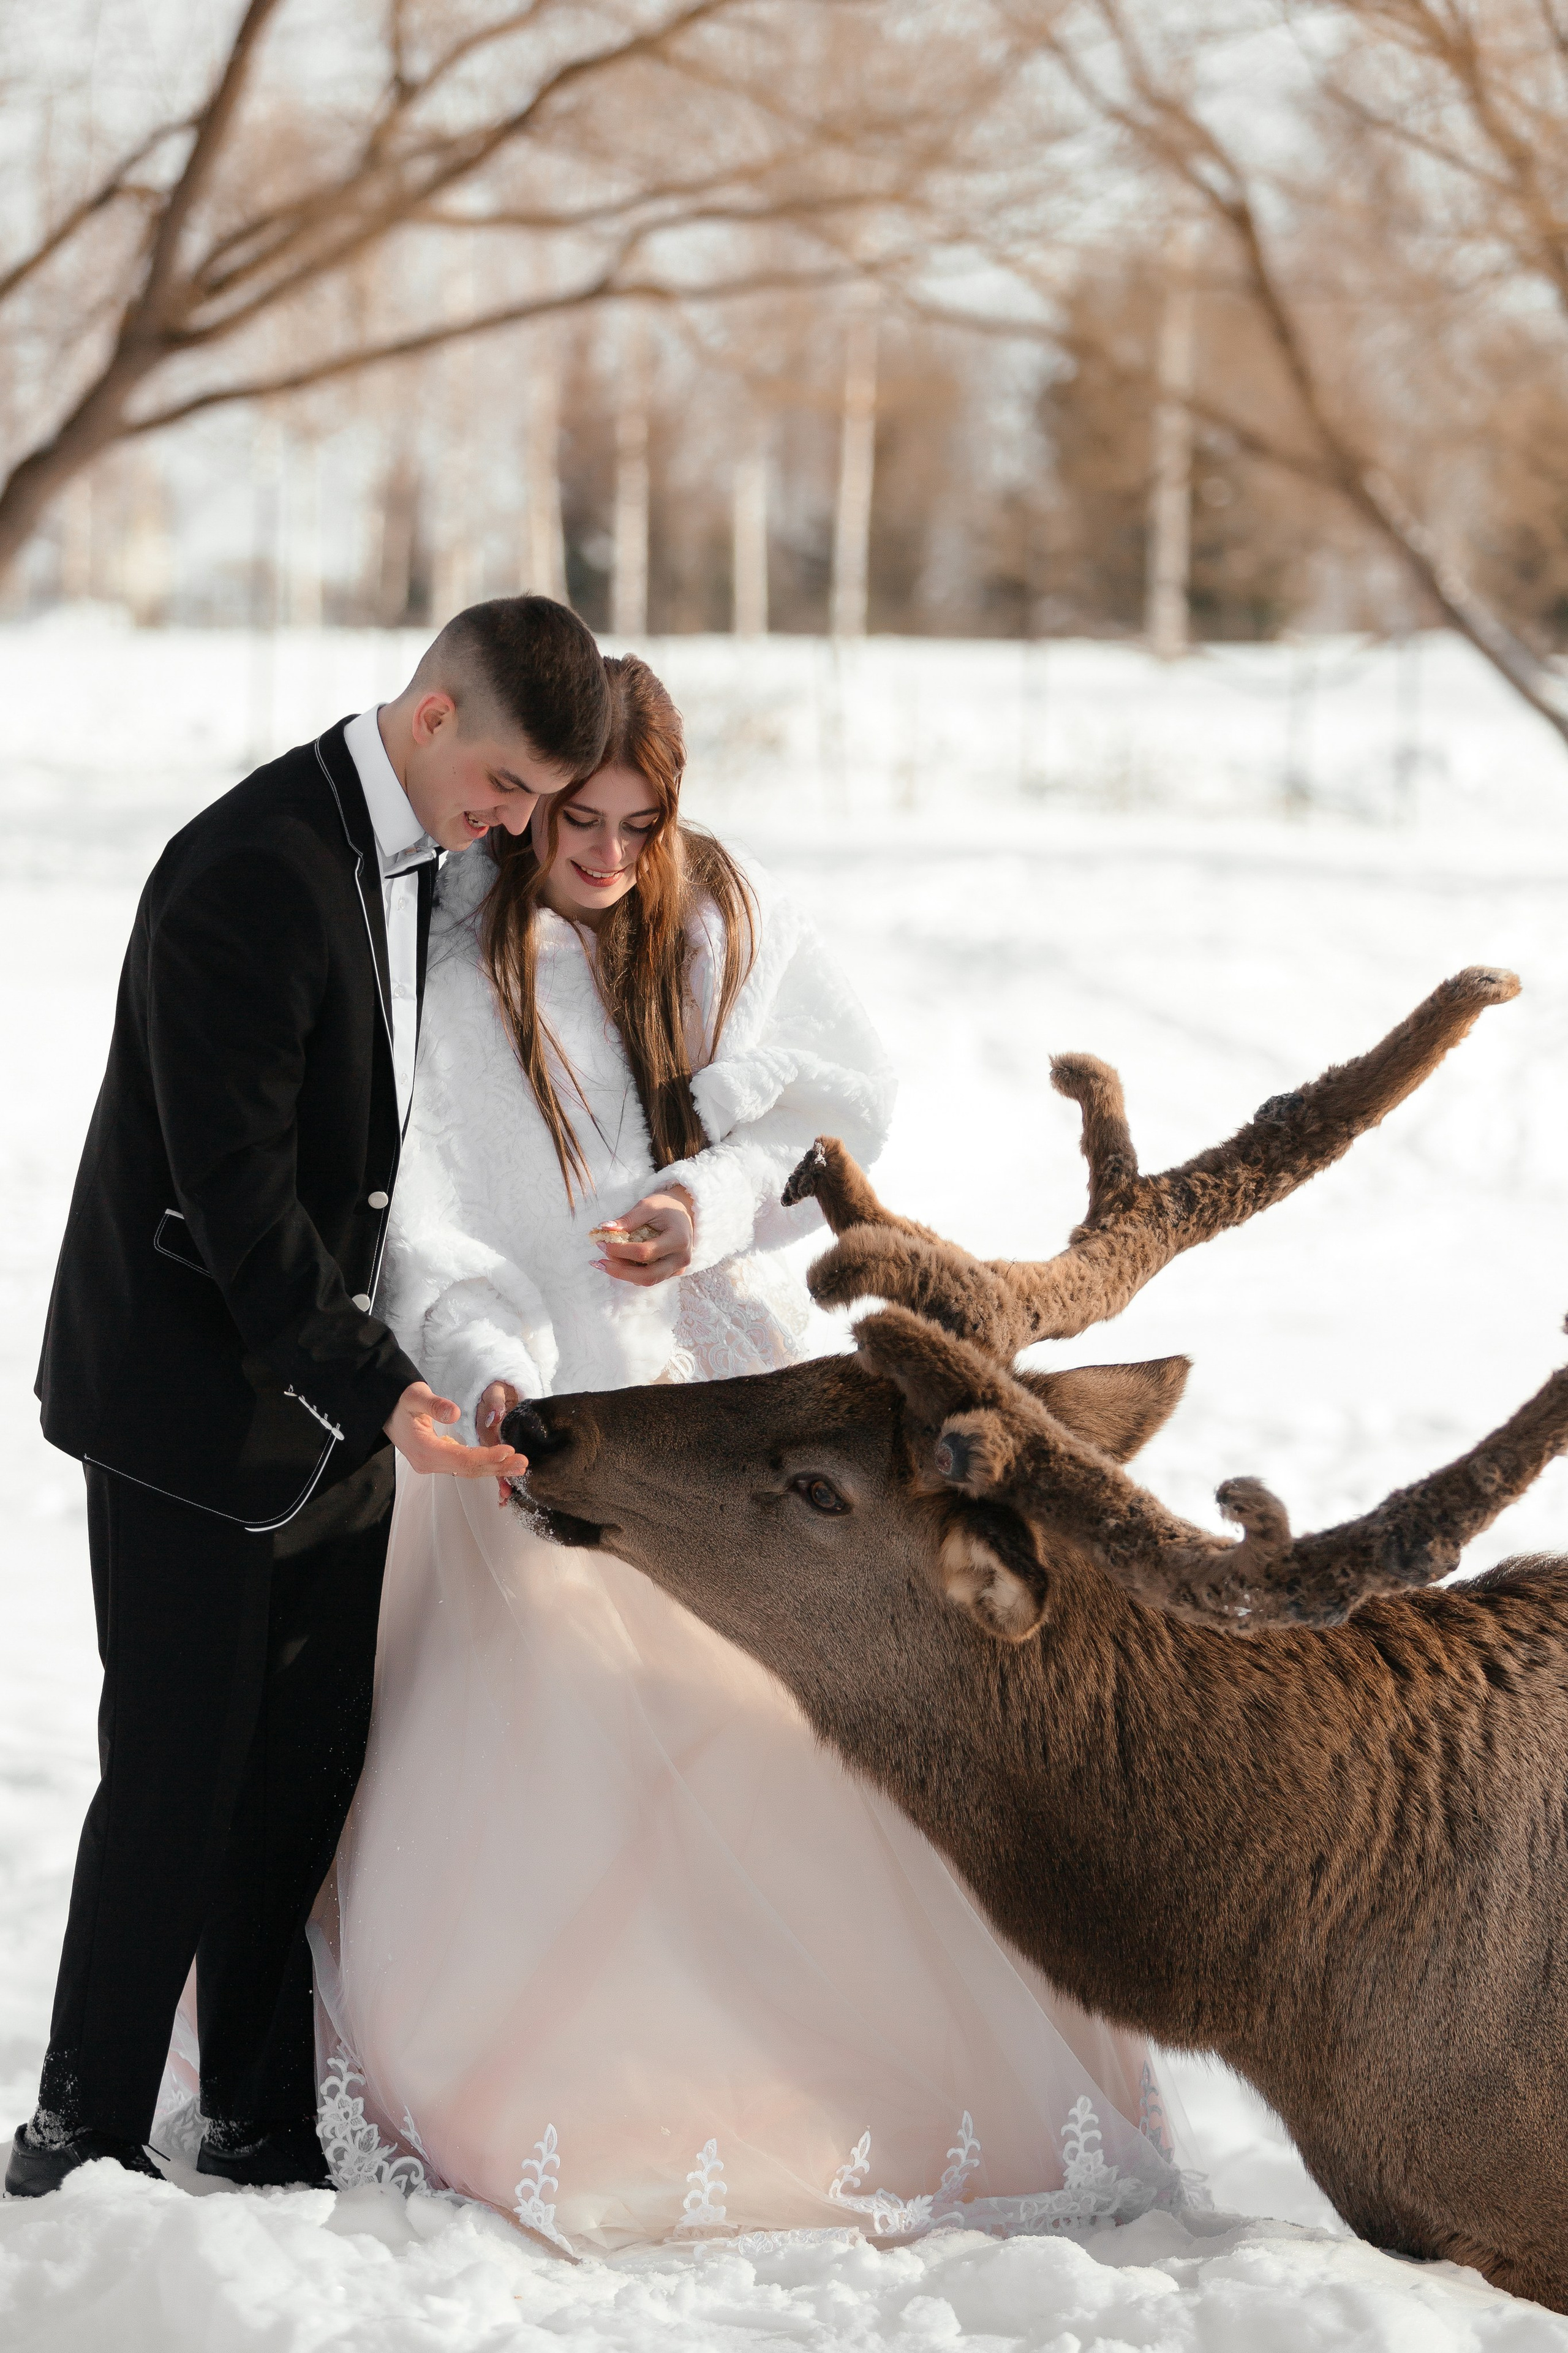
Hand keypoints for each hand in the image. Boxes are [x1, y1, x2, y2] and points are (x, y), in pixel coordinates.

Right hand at [384, 1379, 525, 1481]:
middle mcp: (428, 1463)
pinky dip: (483, 1465)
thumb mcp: (414, 1396)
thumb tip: (455, 1413)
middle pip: (467, 1470)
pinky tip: (500, 1463)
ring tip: (518, 1466)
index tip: (507, 1451)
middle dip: (497, 1466)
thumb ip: (433, 1404)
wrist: (385, 1410)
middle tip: (523, 1463)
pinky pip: (462, 1467)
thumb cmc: (400, 1401)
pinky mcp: (436, 1461)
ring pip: (466, 1471)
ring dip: (493, 1468)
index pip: (461, 1459)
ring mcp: (432, 1465)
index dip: (485, 1457)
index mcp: (424, 1450)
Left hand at [594, 1187, 694, 1287]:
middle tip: (599, 1263)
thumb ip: (628, 1219)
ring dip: (623, 1273)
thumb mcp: (647, 1206)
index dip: (621, 1251)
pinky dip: (631, 1272)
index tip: (602, 1243)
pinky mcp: (672, 1272)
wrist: (684, 1211)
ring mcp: (678, 1268)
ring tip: (605, 1260)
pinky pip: (649, 1278)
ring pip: (647, 1280)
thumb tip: (604, 1229)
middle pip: (647, 1276)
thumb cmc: (665, 1206)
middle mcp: (681, 1259)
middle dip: (620, 1271)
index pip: (644, 1253)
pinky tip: (618, 1261)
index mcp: (678, 1240)